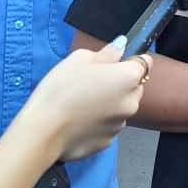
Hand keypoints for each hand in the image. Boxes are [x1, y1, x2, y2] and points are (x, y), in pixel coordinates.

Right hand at [22, 40, 152, 160]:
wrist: (43, 130)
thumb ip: (107, 52)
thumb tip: (121, 46)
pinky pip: (108, 126)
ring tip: (82, 102)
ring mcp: (120, 124)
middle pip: (134, 87)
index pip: (145, 63)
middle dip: (121, 83)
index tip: (120, 61)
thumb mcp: (80, 59)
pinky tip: (79, 119)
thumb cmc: (60, 90)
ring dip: (110, 103)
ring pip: (121, 107)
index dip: (132, 60)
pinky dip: (99, 121)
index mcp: (128, 78)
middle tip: (94, 81)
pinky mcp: (107, 141)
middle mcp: (131, 102)